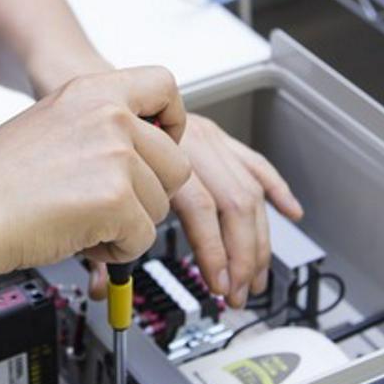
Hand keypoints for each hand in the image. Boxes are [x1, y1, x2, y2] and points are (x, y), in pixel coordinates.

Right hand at [0, 67, 192, 277]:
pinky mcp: (116, 198)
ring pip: (163, 203)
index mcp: (91, 90)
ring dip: (129, 223)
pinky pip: (144, 238)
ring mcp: (115, 154)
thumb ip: (100, 126)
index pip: (165, 85)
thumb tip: (144, 147)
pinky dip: (116, 251)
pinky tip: (78, 236)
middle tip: (105, 204)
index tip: (159, 145)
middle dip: (148, 193)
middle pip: (176, 160)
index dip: (171, 122)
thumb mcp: (52, 125)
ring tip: (81, 219)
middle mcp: (109, 115)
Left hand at [88, 114, 301, 308]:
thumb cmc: (96, 135)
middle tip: (237, 292)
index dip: (215, 251)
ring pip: (250, 189)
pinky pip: (255, 163)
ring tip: (256, 276)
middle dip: (243, 255)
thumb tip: (98, 286)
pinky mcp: (218, 135)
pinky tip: (289, 213)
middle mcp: (190, 142)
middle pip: (234, 202)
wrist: (99, 91)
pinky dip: (276, 189)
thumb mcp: (94, 183)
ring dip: (259, 240)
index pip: (200, 208)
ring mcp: (208, 137)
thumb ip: (101, 234)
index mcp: (160, 153)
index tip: (218, 285)